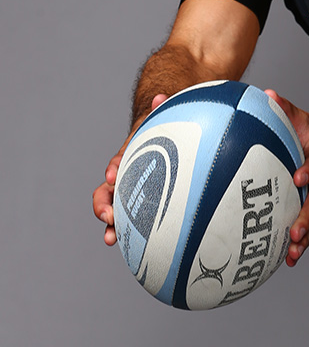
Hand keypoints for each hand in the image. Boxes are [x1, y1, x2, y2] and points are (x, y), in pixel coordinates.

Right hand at [92, 95, 167, 245]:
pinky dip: (129, 234)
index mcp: (131, 154)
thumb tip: (160, 97)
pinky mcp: (141, 205)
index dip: (115, 166)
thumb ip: (163, 109)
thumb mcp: (166, 120)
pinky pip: (132, 221)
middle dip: (104, 203)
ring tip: (110, 238)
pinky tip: (134, 250)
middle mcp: (126, 175)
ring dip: (110, 224)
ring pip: (115, 209)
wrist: (166, 141)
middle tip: (108, 216)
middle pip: (107, 190)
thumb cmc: (167, 131)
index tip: (113, 174)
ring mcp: (130, 192)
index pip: (119, 160)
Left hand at [264, 90, 308, 266]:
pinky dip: (302, 243)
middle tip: (294, 231)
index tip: (298, 177)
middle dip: (306, 217)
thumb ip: (285, 107)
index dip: (308, 171)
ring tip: (291, 253)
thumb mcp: (303, 117)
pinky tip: (289, 259)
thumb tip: (266, 94)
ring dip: (305, 237)